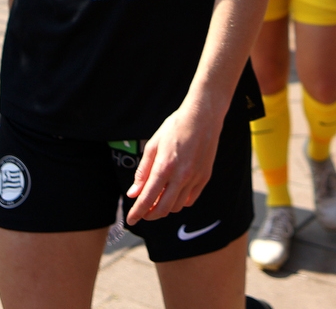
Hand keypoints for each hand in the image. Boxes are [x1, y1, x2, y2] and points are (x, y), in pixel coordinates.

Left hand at [126, 100, 222, 223]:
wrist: (203, 116)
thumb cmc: (176, 126)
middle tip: (143, 212)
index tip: (131, 219)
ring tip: (157, 200)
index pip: (147, 199)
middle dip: (149, 215)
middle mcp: (181, 176)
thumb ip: (143, 171)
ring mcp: (195, 178)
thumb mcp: (154, 144)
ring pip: (176, 206)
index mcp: (164, 166)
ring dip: (164, 208)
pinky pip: (190, 200)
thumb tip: (133, 193)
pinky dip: (179, 202)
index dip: (137, 213)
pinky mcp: (204, 177)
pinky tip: (174, 194)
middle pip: (162, 209)